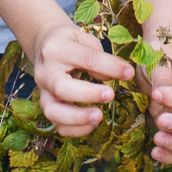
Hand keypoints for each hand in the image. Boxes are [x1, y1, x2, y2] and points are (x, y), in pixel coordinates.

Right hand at [26, 16, 130, 137]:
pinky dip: (75, 130)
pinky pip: (57, 125)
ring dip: (78, 118)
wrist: (43, 44)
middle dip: (88, 95)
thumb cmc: (70, 42)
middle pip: (61, 88)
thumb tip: (121, 75)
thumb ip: (101, 58)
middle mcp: (45, 71)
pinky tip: (92, 124)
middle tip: (110, 95)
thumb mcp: (86, 41)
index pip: (85, 58)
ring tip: (99, 116)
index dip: (109, 66)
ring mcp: (42, 91)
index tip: (129, 73)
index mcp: (58, 49)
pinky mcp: (45, 106)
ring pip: (52, 111)